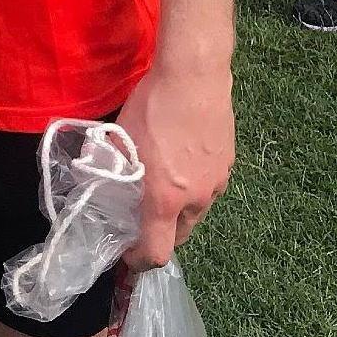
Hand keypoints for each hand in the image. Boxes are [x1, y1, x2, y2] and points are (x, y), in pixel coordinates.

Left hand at [115, 61, 234, 269]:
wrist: (194, 76)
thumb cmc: (152, 105)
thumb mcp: (122, 138)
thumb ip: (117, 168)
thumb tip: (108, 180)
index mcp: (165, 198)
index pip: (157, 252)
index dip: (139, 260)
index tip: (127, 252)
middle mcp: (196, 199)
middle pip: (180, 236)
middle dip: (160, 233)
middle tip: (142, 213)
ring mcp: (217, 183)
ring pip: (197, 210)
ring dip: (180, 207)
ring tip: (164, 179)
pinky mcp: (228, 164)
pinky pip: (210, 187)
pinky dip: (195, 184)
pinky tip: (183, 157)